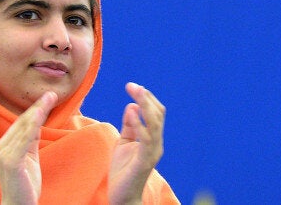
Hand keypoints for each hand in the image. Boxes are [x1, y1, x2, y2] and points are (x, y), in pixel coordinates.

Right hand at [0, 92, 56, 204]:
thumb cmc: (25, 183)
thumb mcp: (29, 156)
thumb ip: (31, 140)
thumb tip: (37, 121)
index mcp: (3, 145)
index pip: (20, 123)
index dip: (35, 109)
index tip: (48, 97)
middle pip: (22, 122)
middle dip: (38, 107)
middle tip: (52, 94)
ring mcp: (3, 154)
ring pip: (24, 128)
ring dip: (37, 112)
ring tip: (49, 99)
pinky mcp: (10, 161)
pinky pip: (24, 140)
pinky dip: (33, 125)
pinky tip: (41, 115)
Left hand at [108, 83, 166, 204]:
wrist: (122, 196)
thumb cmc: (123, 170)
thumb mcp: (124, 142)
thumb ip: (129, 126)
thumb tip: (131, 105)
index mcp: (152, 139)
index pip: (155, 114)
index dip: (146, 99)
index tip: (133, 86)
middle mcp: (156, 144)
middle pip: (158, 115)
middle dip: (146, 98)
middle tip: (132, 85)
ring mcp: (152, 153)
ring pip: (155, 124)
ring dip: (146, 106)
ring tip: (136, 92)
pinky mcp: (144, 161)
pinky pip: (145, 140)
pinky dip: (139, 124)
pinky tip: (131, 111)